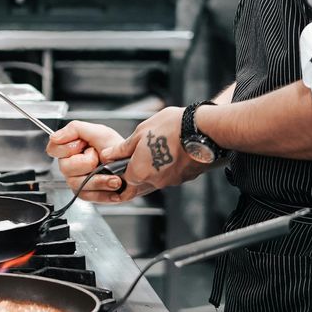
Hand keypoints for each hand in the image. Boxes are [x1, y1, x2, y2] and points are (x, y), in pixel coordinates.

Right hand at [47, 121, 126, 198]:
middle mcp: (70, 166)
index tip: (83, 145)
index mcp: (70, 149)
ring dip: (99, 179)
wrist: (132, 167)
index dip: (67, 148)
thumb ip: (75, 129)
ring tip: (114, 176)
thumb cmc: (117, 149)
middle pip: (66, 168)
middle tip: (99, 158)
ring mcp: (77, 181)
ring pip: (78, 184)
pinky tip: (113, 186)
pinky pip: (88, 196)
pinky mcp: (87, 195)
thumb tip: (54, 137)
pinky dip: (104, 193)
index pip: (53, 149)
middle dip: (88, 163)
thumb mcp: (99, 132)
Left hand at [70, 107, 209, 203]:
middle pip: (139, 184)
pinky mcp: (185, 178)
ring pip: (155, 180)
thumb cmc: (172, 127)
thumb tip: (107, 155)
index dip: (119, 173)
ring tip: (155, 149)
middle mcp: (156, 181)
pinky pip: (170, 176)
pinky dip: (167, 168)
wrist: (203, 130)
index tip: (119, 164)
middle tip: (137, 155)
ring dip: (152, 169)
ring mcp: (172, 181)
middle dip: (135, 173)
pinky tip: (169, 152)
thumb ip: (122, 148)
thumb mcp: (141, 132)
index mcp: (140, 171)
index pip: (123, 182)